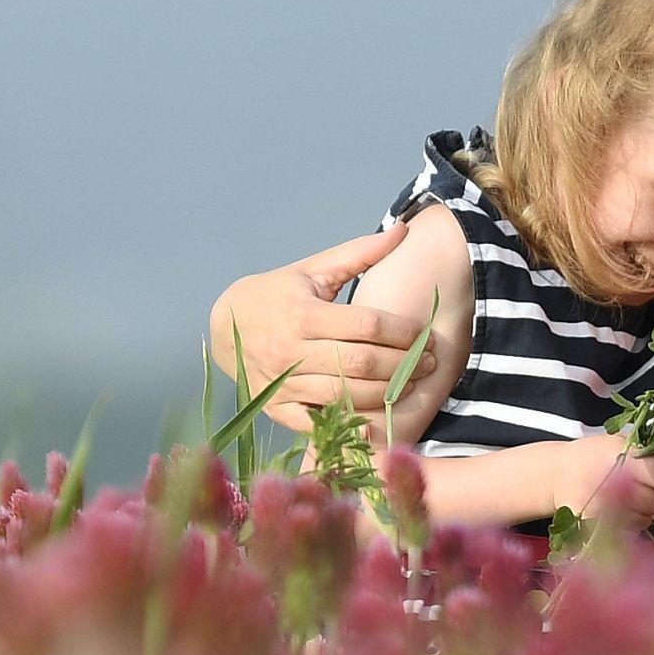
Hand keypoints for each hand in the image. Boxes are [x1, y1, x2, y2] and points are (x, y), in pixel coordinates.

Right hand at [207, 217, 420, 425]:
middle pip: (360, 362)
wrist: (224, 326)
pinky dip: (347, 423)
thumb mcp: (314, 269)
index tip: (427, 335)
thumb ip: (359, 253)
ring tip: (411, 386)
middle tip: (430, 364)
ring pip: (344, 396)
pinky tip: (376, 418)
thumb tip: (403, 231)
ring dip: (385, 394)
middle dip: (403, 365)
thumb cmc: (279, 293)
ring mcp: (282, 383)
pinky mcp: (276, 409)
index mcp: (303, 313)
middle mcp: (290, 350)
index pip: (366, 325)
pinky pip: (317, 423)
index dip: (403, 332)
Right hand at [559, 433, 653, 527]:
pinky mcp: (595, 524)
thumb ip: (649, 452)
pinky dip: (630, 522)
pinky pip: (630, 529)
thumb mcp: (619, 442)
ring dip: (644, 510)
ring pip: (646, 518)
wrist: (558, 474)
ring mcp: (603, 506)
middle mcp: (612, 480)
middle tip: (643, 488)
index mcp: (621, 455)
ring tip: (628, 498)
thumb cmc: (593, 456)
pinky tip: (619, 510)